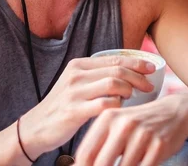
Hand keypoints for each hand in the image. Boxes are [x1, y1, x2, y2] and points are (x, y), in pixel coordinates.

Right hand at [19, 56, 155, 159]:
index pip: (115, 58)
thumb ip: (98, 76)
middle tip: (150, 86)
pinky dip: (117, 105)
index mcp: (79, 65)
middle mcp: (76, 75)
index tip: (152, 67)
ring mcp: (73, 93)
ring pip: (113, 84)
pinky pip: (104, 104)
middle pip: (117, 70)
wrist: (35, 128)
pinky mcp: (73, 111)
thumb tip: (131, 72)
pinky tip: (120, 109)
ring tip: (133, 97)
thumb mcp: (77, 84)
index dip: (137, 62)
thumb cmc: (63, 106)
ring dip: (129, 90)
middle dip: (138, 77)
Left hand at [75, 95, 187, 165]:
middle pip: (101, 164)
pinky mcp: (159, 145)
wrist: (175, 112)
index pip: (86, 153)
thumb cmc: (140, 123)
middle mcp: (124, 124)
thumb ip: (98, 145)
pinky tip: (140, 164)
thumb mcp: (117, 126)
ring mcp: (143, 134)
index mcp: (109, 118)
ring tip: (127, 163)